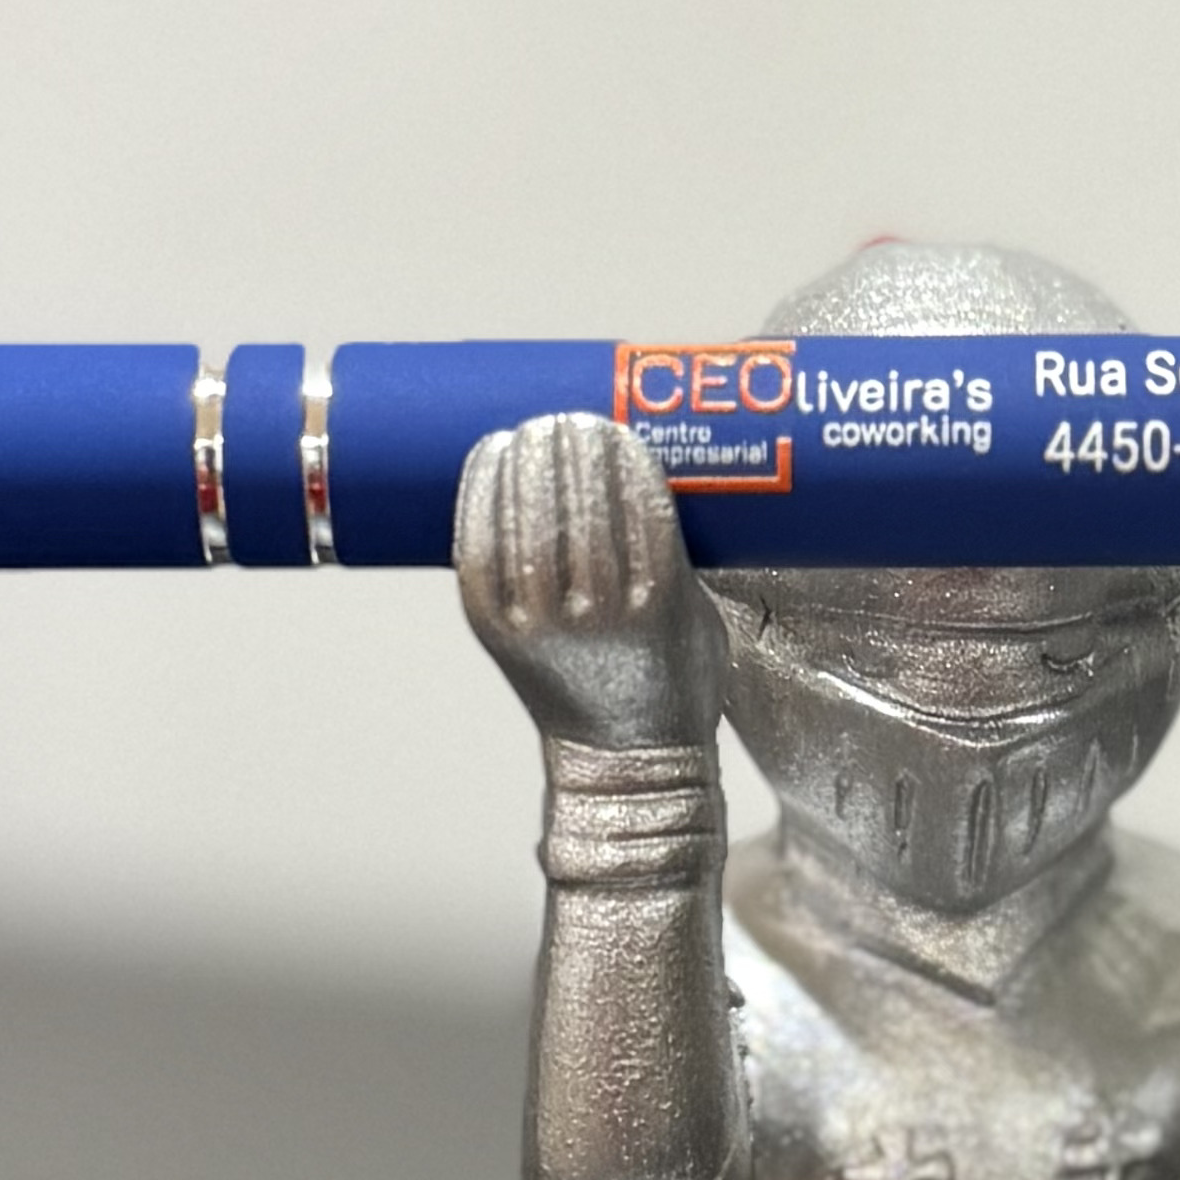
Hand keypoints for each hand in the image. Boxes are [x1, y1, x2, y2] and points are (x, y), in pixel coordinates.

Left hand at [456, 414, 722, 758]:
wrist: (627, 762)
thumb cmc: (672, 686)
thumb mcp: (700, 613)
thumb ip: (675, 552)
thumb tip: (642, 476)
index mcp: (657, 602)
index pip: (636, 503)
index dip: (619, 454)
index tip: (614, 423)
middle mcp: (597, 612)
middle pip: (578, 505)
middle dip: (569, 449)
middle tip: (566, 417)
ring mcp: (540, 623)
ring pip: (525, 522)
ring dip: (523, 463)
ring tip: (527, 429)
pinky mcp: (496, 631)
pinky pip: (479, 550)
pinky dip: (480, 498)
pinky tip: (489, 463)